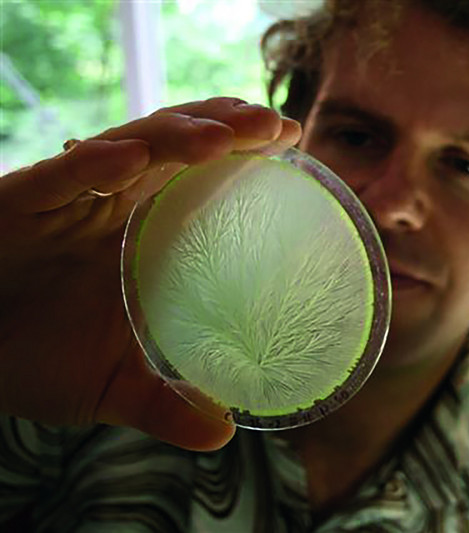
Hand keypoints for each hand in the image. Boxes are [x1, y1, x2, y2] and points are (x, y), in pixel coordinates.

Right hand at [0, 97, 300, 450]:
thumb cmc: (30, 358)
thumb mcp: (111, 386)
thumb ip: (164, 405)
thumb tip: (221, 431)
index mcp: (143, 230)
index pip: (204, 177)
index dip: (248, 152)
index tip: (294, 140)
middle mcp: (113, 203)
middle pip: (180, 146)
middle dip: (229, 127)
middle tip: (277, 126)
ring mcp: (68, 199)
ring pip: (130, 145)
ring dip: (177, 134)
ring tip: (224, 138)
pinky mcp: (18, 205)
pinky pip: (58, 178)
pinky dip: (93, 165)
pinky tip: (128, 159)